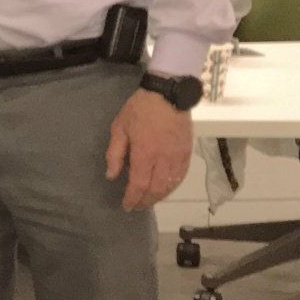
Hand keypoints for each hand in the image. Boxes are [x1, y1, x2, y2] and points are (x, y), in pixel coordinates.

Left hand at [104, 88, 192, 210]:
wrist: (168, 94)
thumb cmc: (140, 109)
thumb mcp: (119, 127)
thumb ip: (115, 153)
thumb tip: (111, 175)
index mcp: (145, 153)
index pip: (139, 184)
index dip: (132, 198)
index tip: (126, 205)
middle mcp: (164, 159)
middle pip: (156, 189)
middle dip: (145, 201)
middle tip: (136, 205)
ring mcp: (178, 157)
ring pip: (170, 185)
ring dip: (159, 196)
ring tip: (148, 200)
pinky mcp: (188, 152)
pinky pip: (182, 175)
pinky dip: (172, 186)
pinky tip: (165, 188)